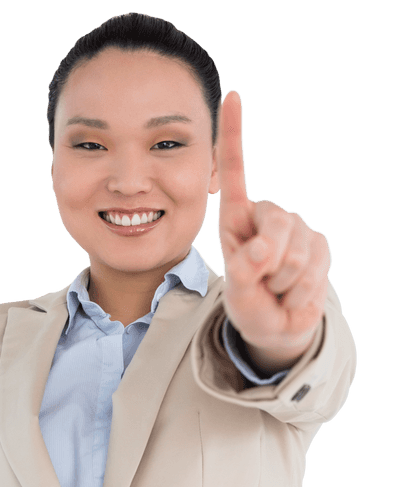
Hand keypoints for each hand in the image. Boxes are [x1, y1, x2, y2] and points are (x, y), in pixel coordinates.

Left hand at [216, 89, 331, 365]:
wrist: (277, 325)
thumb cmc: (249, 304)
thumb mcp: (237, 294)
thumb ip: (243, 274)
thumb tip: (262, 253)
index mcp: (237, 218)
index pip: (235, 171)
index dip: (233, 134)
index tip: (232, 95)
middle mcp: (268, 216)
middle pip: (277, 226)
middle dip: (269, 263)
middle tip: (262, 282)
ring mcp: (297, 229)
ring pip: (297, 252)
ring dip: (284, 282)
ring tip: (276, 288)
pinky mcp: (320, 244)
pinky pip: (315, 266)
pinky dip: (302, 290)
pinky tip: (294, 291)